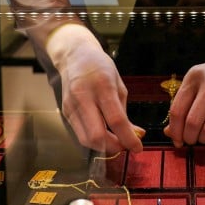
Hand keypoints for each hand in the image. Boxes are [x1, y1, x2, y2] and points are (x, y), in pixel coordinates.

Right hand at [46, 23, 144, 153]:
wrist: (74, 56)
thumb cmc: (100, 67)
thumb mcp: (119, 85)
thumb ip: (125, 112)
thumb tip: (136, 135)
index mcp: (102, 86)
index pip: (116, 120)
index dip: (128, 138)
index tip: (138, 148)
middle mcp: (84, 97)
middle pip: (97, 136)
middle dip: (114, 147)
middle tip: (126, 145)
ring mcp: (71, 106)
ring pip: (86, 139)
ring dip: (104, 147)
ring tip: (117, 141)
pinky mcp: (65, 112)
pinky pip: (81, 134)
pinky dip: (94, 140)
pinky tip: (105, 135)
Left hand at [161, 49, 204, 146]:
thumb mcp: (198, 81)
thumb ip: (183, 103)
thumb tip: (170, 132)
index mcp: (195, 75)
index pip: (177, 110)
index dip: (174, 130)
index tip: (176, 140)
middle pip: (192, 122)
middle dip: (189, 137)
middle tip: (190, 141)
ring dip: (203, 139)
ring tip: (204, 137)